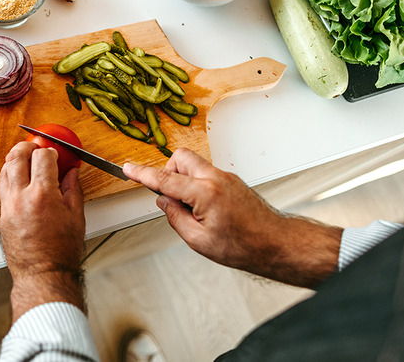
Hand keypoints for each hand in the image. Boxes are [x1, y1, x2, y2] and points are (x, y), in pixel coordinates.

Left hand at [0, 141, 85, 319]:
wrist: (43, 274)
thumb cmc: (61, 252)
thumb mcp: (76, 217)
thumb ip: (74, 190)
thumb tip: (72, 173)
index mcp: (44, 195)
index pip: (42, 157)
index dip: (50, 150)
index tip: (55, 153)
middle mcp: (22, 197)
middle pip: (17, 157)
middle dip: (27, 147)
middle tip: (35, 147)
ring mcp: (9, 206)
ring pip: (4, 170)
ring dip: (14, 160)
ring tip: (25, 159)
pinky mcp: (3, 215)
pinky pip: (2, 187)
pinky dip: (10, 176)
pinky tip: (19, 178)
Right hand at [123, 148, 341, 287]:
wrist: (274, 243)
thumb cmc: (243, 246)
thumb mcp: (199, 241)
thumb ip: (175, 218)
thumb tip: (164, 203)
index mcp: (205, 192)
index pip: (165, 179)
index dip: (142, 174)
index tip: (129, 168)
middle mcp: (216, 178)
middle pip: (179, 158)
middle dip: (168, 172)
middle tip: (169, 196)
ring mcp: (226, 177)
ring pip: (193, 164)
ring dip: (183, 179)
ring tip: (190, 209)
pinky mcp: (232, 180)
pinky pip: (205, 173)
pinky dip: (197, 184)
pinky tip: (204, 209)